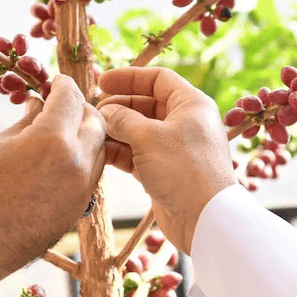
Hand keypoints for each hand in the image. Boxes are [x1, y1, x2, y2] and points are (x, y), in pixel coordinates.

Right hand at [0, 76, 105, 296]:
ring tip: (61, 130)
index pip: (70, 98)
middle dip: (79, 107)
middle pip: (94, 121)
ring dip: (85, 134)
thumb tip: (40, 105)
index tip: (56, 82)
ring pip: (99, 149)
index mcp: (52, 139)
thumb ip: (28, 122)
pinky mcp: (78, 209)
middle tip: (61, 103)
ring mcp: (81, 189)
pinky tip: (61, 158)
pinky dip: (83, 159)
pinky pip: (91, 174)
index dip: (62, 85)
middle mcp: (76, 163)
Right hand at [96, 67, 236, 254]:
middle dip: (118, 106)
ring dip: (115, 130)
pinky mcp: (164, 171)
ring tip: (92, 132)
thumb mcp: (148, 137)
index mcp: (191, 104)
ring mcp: (174, 148)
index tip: (102, 81)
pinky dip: (119, 151)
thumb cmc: (184, 170)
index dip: (129, 78)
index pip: (158, 79)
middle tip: (94, 111)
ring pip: (139, 131)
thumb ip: (122, 119)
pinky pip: (137, 154)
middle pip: (146, 104)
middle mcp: (185, 123)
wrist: (204, 218)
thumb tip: (105, 112)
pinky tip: (99, 152)